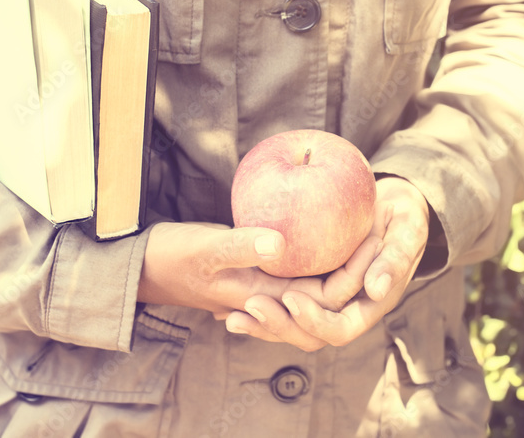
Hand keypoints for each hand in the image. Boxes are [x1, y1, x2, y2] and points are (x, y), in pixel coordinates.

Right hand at [137, 221, 381, 317]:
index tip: (373, 237)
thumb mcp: (206, 248)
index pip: (327, 299)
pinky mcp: (262, 273)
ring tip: (362, 228)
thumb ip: (242, 246)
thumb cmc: (174, 257)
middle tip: (378, 229)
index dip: (357, 274)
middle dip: (361, 271)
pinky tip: (332, 224)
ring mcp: (269, 288)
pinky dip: (319, 254)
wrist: (146, 265)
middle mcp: (273, 300)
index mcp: (267, 300)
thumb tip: (282, 245)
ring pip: (319, 286)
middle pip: (332, 298)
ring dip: (342, 264)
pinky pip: (300, 269)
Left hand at [225, 176, 429, 350]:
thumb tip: (375, 291)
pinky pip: (284, 302)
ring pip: (292, 324)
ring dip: (264, 324)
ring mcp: (326, 300)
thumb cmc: (405, 217)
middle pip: (309, 335)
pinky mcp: (311, 285)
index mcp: (371, 305)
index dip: (314, 320)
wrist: (395, 207)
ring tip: (230, 317)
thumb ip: (395, 259)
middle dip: (278, 326)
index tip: (290, 297)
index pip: (339, 328)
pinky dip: (263, 303)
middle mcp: (346, 309)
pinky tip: (228, 301)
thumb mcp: (408, 231)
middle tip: (249, 305)